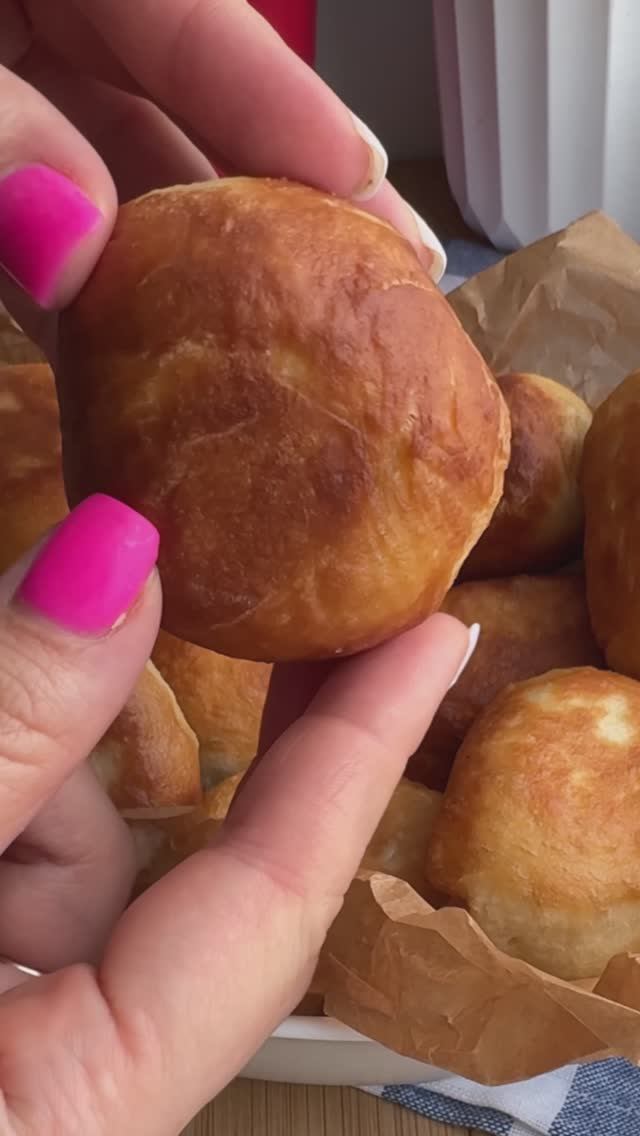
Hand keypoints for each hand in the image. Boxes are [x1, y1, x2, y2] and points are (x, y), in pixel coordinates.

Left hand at [0, 0, 445, 354]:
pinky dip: (100, 290)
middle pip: (193, 112)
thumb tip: (74, 247)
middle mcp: (52, 24)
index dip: (286, 102)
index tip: (369, 179)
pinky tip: (157, 355)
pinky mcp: (1, 166)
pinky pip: (61, 227)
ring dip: (202, 269)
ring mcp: (24, 95)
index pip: (195, 19)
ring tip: (292, 341)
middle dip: (283, 197)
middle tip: (386, 273)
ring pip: (132, 181)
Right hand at [0, 495, 468, 1133]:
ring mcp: (23, 1058)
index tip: (435, 637)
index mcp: (70, 1113)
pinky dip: (10, 803)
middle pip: (200, 886)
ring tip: (0, 654)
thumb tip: (120, 556)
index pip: (273, 902)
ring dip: (43, 764)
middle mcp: (67, 1106)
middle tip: (316, 617)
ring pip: (89, 867)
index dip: (359, 750)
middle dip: (248, 747)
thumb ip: (6, 720)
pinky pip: (32, 879)